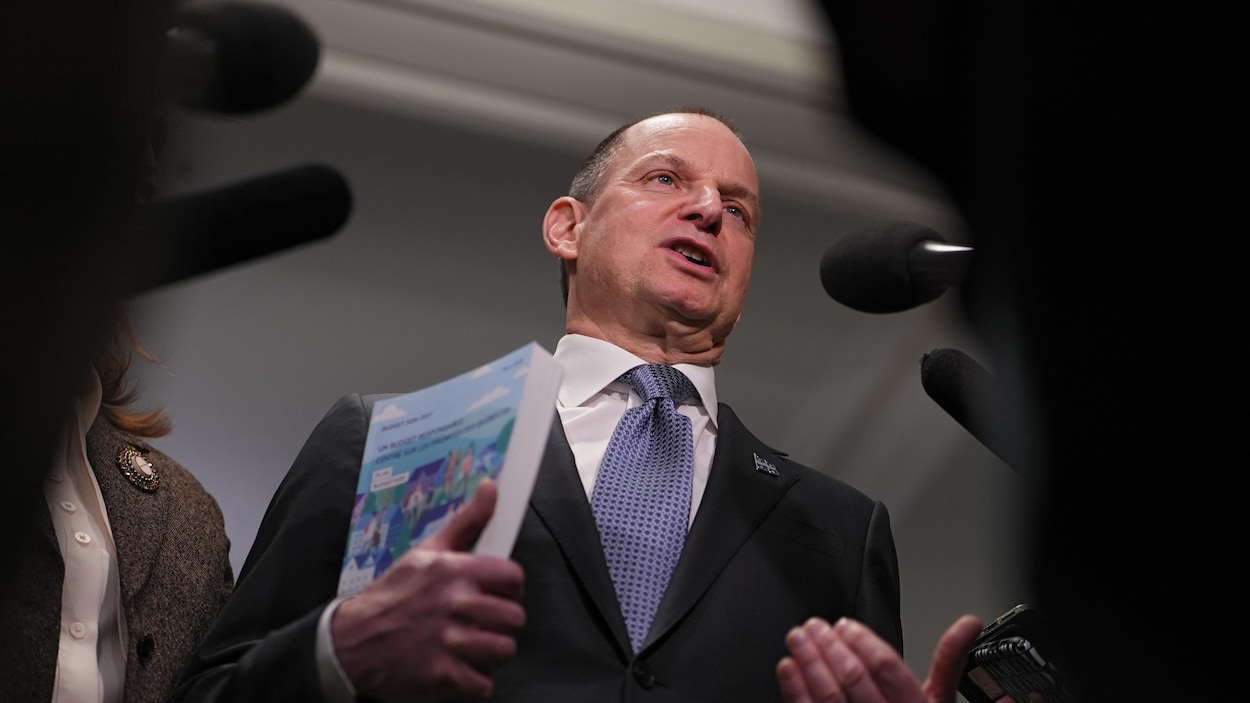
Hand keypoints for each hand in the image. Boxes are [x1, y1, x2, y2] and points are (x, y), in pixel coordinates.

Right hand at [332, 479, 525, 701]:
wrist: (349, 643)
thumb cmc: (392, 596)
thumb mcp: (426, 552)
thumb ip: (466, 522)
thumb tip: (491, 488)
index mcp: (455, 571)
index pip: (513, 578)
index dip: (508, 588)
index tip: (496, 594)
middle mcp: (455, 604)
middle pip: (514, 618)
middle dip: (501, 624)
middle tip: (481, 624)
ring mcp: (450, 641)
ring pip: (504, 650)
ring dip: (490, 653)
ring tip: (471, 646)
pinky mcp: (442, 676)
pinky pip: (484, 684)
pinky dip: (473, 681)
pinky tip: (458, 668)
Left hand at [777, 614, 995, 702]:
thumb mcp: (942, 701)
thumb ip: (950, 661)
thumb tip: (968, 624)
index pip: (888, 668)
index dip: (863, 641)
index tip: (845, 625)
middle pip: (854, 679)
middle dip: (830, 646)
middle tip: (815, 626)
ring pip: (830, 696)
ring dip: (809, 662)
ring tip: (798, 639)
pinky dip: (795, 689)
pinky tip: (787, 669)